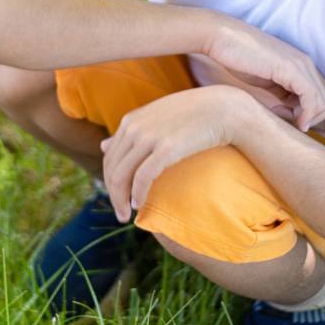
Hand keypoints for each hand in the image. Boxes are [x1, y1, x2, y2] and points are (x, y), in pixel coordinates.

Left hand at [100, 85, 248, 222]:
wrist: (222, 108)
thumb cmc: (191, 114)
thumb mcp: (155, 119)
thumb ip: (129, 132)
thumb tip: (102, 145)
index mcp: (130, 121)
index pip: (109, 158)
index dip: (110, 182)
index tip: (119, 199)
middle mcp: (134, 128)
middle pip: (112, 169)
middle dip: (113, 195)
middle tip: (121, 215)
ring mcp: (149, 137)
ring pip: (122, 176)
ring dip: (121, 200)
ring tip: (127, 215)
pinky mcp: (166, 148)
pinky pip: (142, 178)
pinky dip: (137, 194)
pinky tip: (140, 204)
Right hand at [201, 18, 324, 141]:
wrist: (223, 38)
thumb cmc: (238, 59)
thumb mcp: (267, 83)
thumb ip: (282, 98)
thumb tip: (292, 117)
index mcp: (301, 65)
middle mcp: (306, 64)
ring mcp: (300, 64)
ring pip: (323, 100)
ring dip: (314, 120)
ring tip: (300, 129)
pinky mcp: (291, 68)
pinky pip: (311, 97)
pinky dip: (308, 114)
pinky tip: (298, 124)